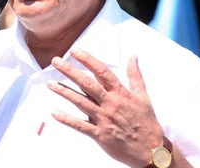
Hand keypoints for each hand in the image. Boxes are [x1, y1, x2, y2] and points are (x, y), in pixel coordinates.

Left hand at [48, 48, 162, 166]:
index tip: (74, 51)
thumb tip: (133, 56)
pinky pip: (80, 126)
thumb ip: (135, 75)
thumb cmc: (146, 121)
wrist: (150, 149)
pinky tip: (54, 113)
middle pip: (87, 84)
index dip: (88, 60)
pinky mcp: (99, 134)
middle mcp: (110, 103)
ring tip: (49, 83)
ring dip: (64, 92)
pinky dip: (66, 119)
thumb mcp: (143, 96)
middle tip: (55, 61)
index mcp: (120, 93)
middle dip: (70, 71)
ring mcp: (104, 119)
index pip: (102, 71)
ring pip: (80, 102)